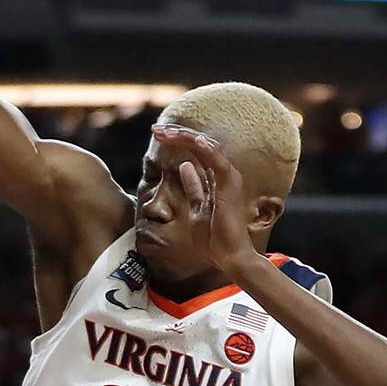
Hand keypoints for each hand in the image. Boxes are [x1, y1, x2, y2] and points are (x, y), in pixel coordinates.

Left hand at [151, 124, 257, 275]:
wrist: (229, 257)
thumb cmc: (214, 237)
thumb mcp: (196, 207)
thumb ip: (193, 186)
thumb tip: (185, 167)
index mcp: (216, 179)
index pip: (197, 152)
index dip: (178, 141)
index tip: (158, 135)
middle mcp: (224, 174)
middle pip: (201, 145)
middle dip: (178, 135)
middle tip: (156, 129)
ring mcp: (229, 178)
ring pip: (207, 147)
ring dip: (185, 137)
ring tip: (165, 132)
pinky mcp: (229, 186)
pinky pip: (217, 161)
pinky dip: (205, 148)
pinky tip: (193, 139)